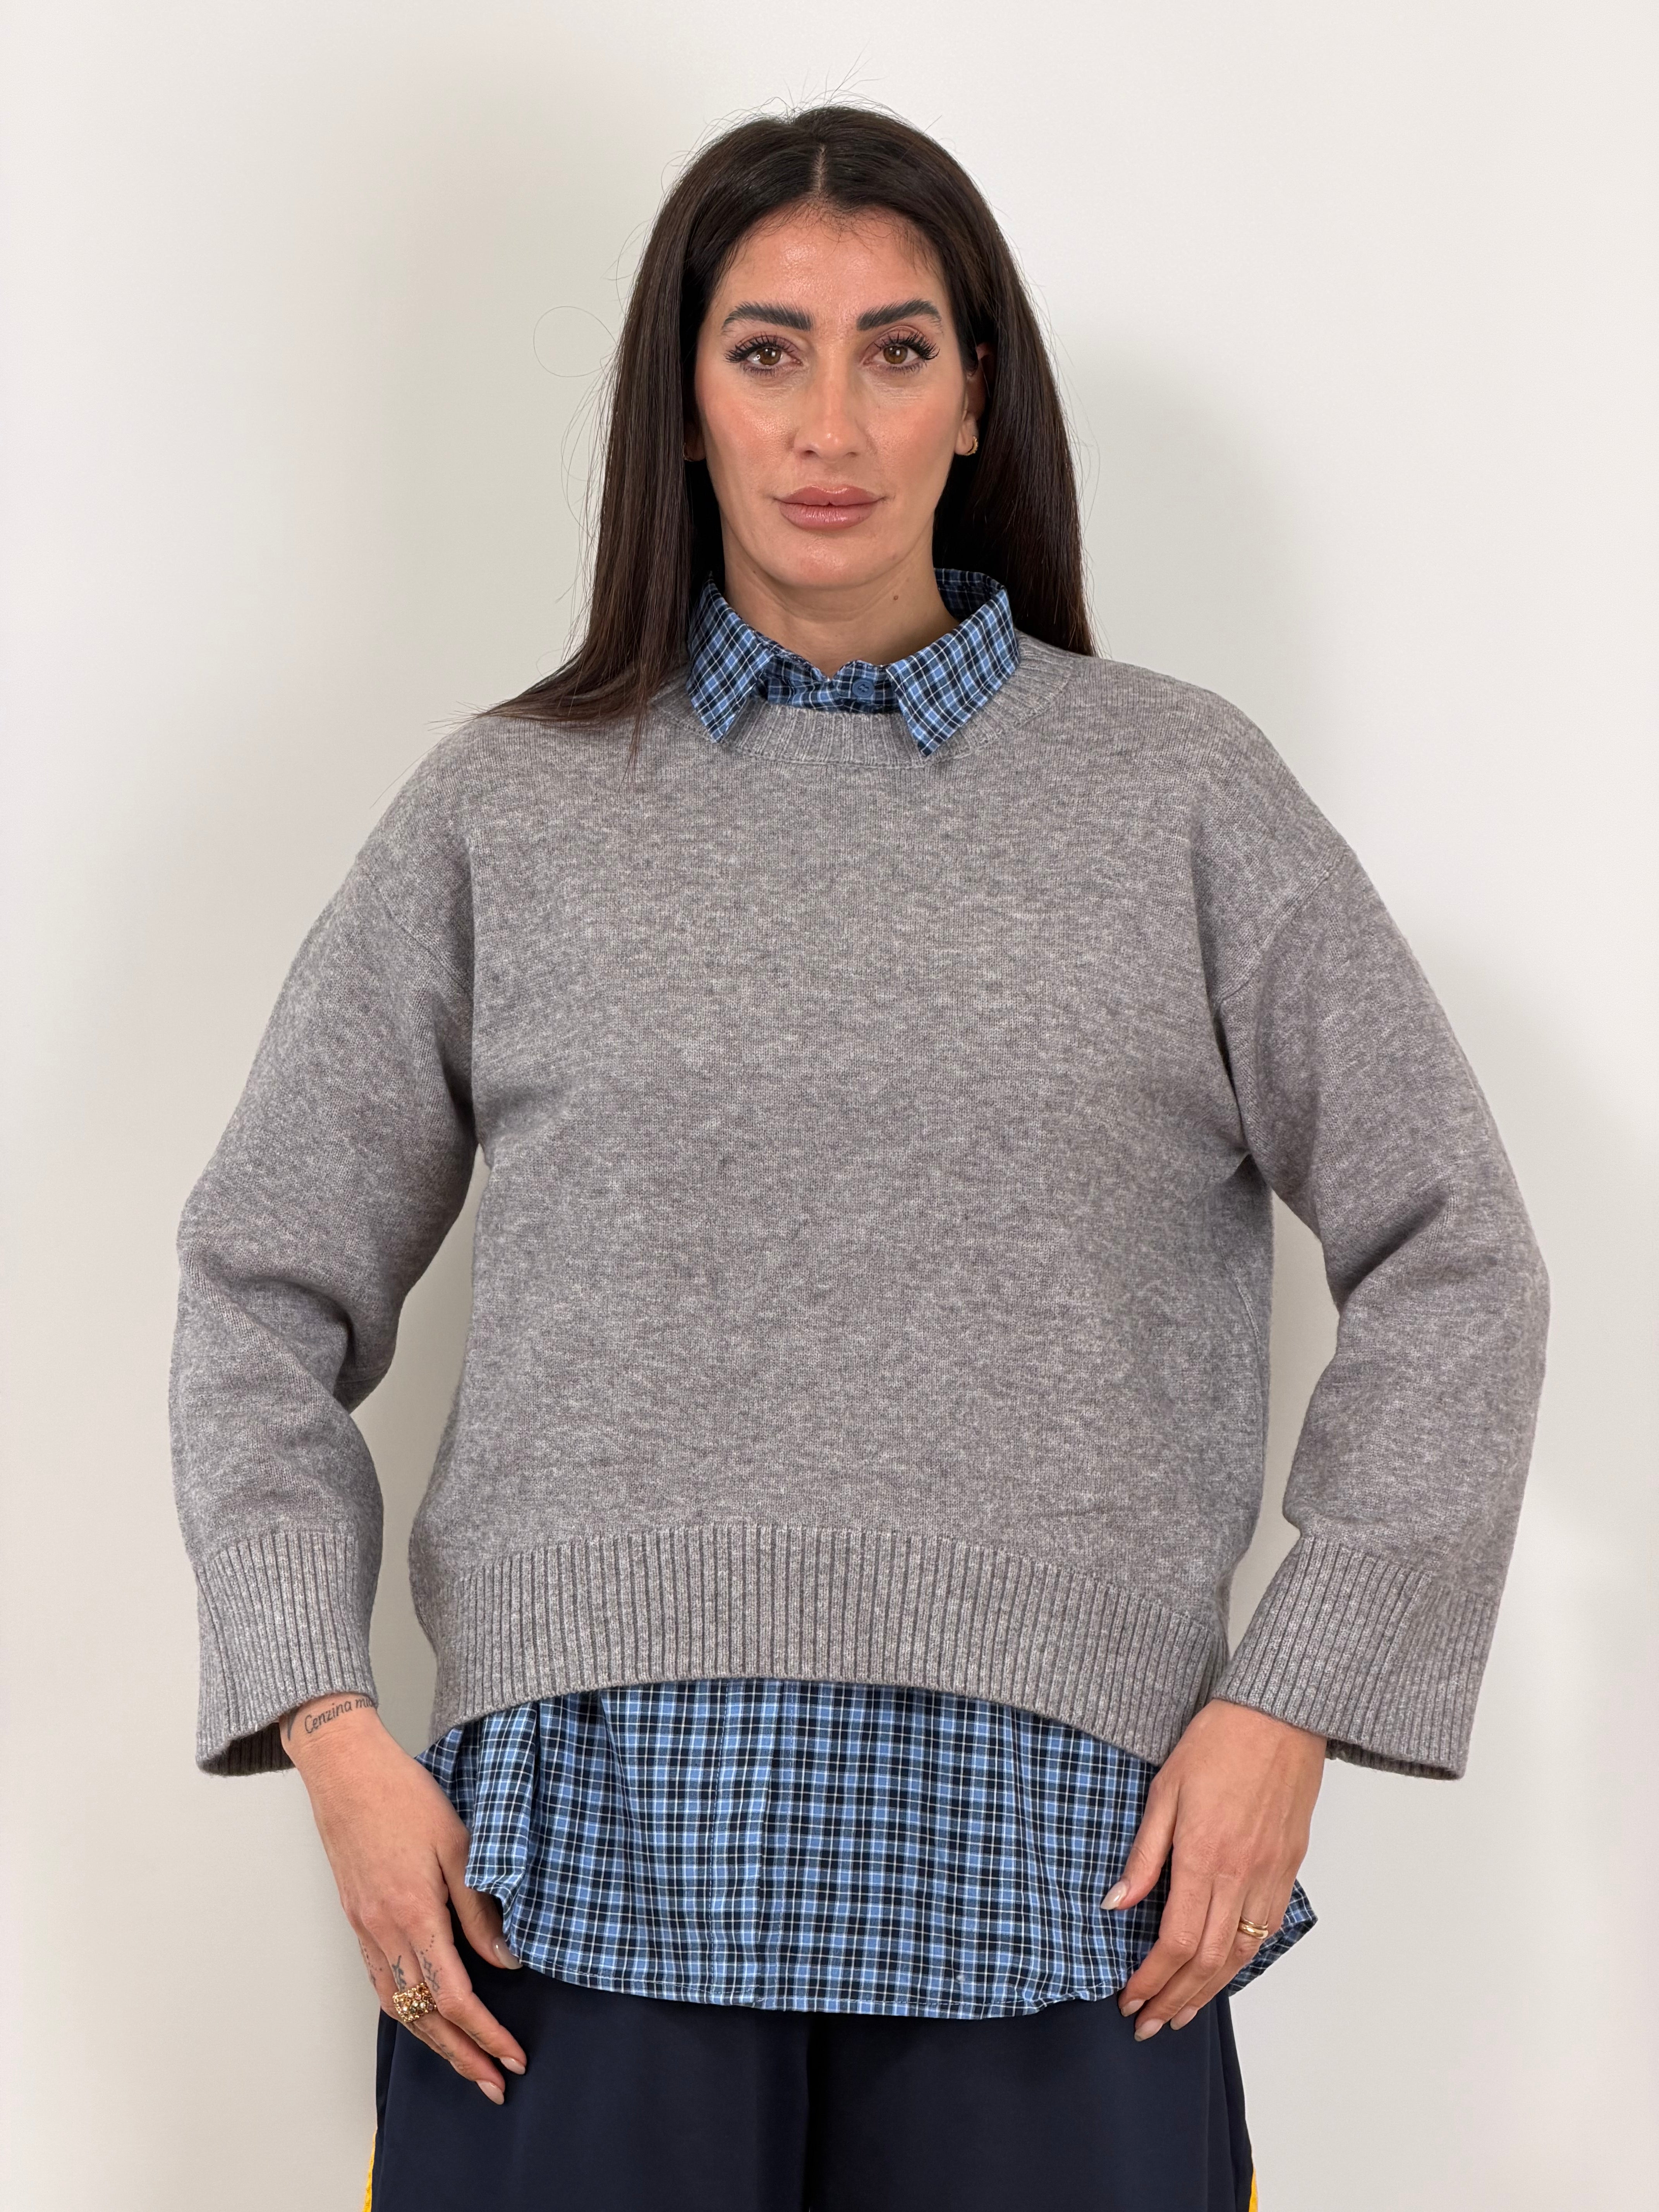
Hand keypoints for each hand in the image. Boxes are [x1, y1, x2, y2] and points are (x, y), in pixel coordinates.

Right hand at [282, 1693, 527, 2102]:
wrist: (346, 1772)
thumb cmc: (405, 1796)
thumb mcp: (458, 1843)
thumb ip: (481, 1907)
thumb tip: (507, 1960)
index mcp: (414, 1914)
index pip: (454, 1996)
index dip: (485, 2034)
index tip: (513, 2057)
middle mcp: (384, 1932)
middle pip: (424, 2018)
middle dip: (463, 2057)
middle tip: (495, 2084)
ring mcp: (366, 1931)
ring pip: (399, 2008)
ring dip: (433, 2043)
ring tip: (466, 2063)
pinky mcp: (358, 1922)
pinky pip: (382, 1984)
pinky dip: (406, 2013)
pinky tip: (425, 2020)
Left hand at [1105, 1698, 1324, 2039]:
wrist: (1281, 1716)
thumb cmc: (1218, 1742)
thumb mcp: (1165, 1789)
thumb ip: (1144, 1854)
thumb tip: (1117, 1903)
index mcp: (1205, 1855)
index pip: (1177, 1940)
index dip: (1152, 1977)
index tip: (1129, 1997)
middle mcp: (1242, 1874)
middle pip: (1209, 1959)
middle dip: (1175, 1998)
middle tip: (1148, 2023)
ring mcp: (1270, 1874)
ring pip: (1241, 1953)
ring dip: (1209, 1990)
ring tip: (1180, 2012)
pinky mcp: (1288, 1867)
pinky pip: (1265, 1929)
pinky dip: (1241, 1960)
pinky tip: (1222, 1972)